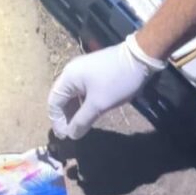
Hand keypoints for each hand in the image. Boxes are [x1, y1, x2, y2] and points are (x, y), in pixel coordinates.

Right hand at [48, 35, 164, 139]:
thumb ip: (82, 121)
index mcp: (68, 77)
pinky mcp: (93, 71)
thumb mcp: (99, 104)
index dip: (57, 121)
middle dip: (65, 117)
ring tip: (79, 126)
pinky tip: (88, 113)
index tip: (65, 137)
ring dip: (74, 111)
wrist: (141, 58)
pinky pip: (81, 90)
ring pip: (72, 95)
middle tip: (71, 133)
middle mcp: (71, 72)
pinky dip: (82, 103)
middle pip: (61, 98)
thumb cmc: (117, 81)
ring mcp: (82, 70)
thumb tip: (71, 135)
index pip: (54, 102)